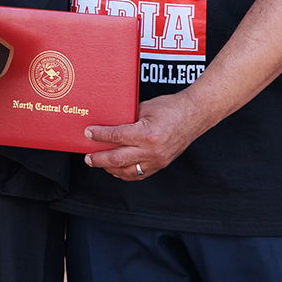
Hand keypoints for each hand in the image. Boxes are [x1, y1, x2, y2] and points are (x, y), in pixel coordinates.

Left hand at [82, 91, 211, 180]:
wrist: (194, 115)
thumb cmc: (171, 108)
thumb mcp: (145, 107)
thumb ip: (127, 118)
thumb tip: (108, 123)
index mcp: (147, 134)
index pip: (116, 137)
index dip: (99, 136)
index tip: (88, 133)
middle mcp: (152, 151)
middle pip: (117, 159)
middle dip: (99, 159)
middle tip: (88, 157)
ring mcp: (157, 161)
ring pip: (126, 171)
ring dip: (109, 168)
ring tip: (98, 163)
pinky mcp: (160, 165)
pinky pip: (138, 174)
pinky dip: (124, 173)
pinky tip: (115, 168)